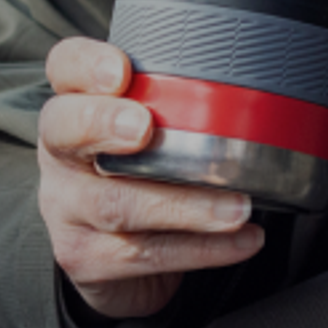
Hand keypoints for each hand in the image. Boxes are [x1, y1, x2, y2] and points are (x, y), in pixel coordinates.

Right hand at [38, 36, 264, 318]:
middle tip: (145, 128)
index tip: (122, 70)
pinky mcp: (84, 259)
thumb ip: (183, 108)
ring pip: (115, 205)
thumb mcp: (153, 136)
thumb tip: (266, 87)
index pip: (65, 68)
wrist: (112, 262)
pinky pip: (144, 254)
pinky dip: (201, 249)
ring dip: (184, 207)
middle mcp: (61, 156)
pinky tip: (243, 240)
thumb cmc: (143, 180)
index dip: (86, 65)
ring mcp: (66, 210)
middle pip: (64, 130)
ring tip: (238, 207)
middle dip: (103, 124)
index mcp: (75, 108)